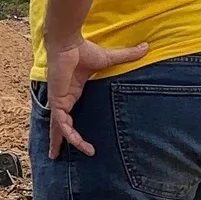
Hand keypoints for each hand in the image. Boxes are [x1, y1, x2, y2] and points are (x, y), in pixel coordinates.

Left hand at [45, 35, 147, 158]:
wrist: (68, 44)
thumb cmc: (83, 50)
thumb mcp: (108, 59)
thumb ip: (127, 56)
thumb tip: (146, 47)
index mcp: (71, 92)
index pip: (66, 114)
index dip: (67, 126)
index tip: (71, 136)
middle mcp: (63, 99)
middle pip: (58, 125)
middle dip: (56, 139)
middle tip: (54, 155)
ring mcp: (59, 101)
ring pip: (59, 128)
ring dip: (63, 142)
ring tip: (70, 154)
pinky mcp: (58, 101)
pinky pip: (62, 123)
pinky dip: (69, 134)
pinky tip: (78, 143)